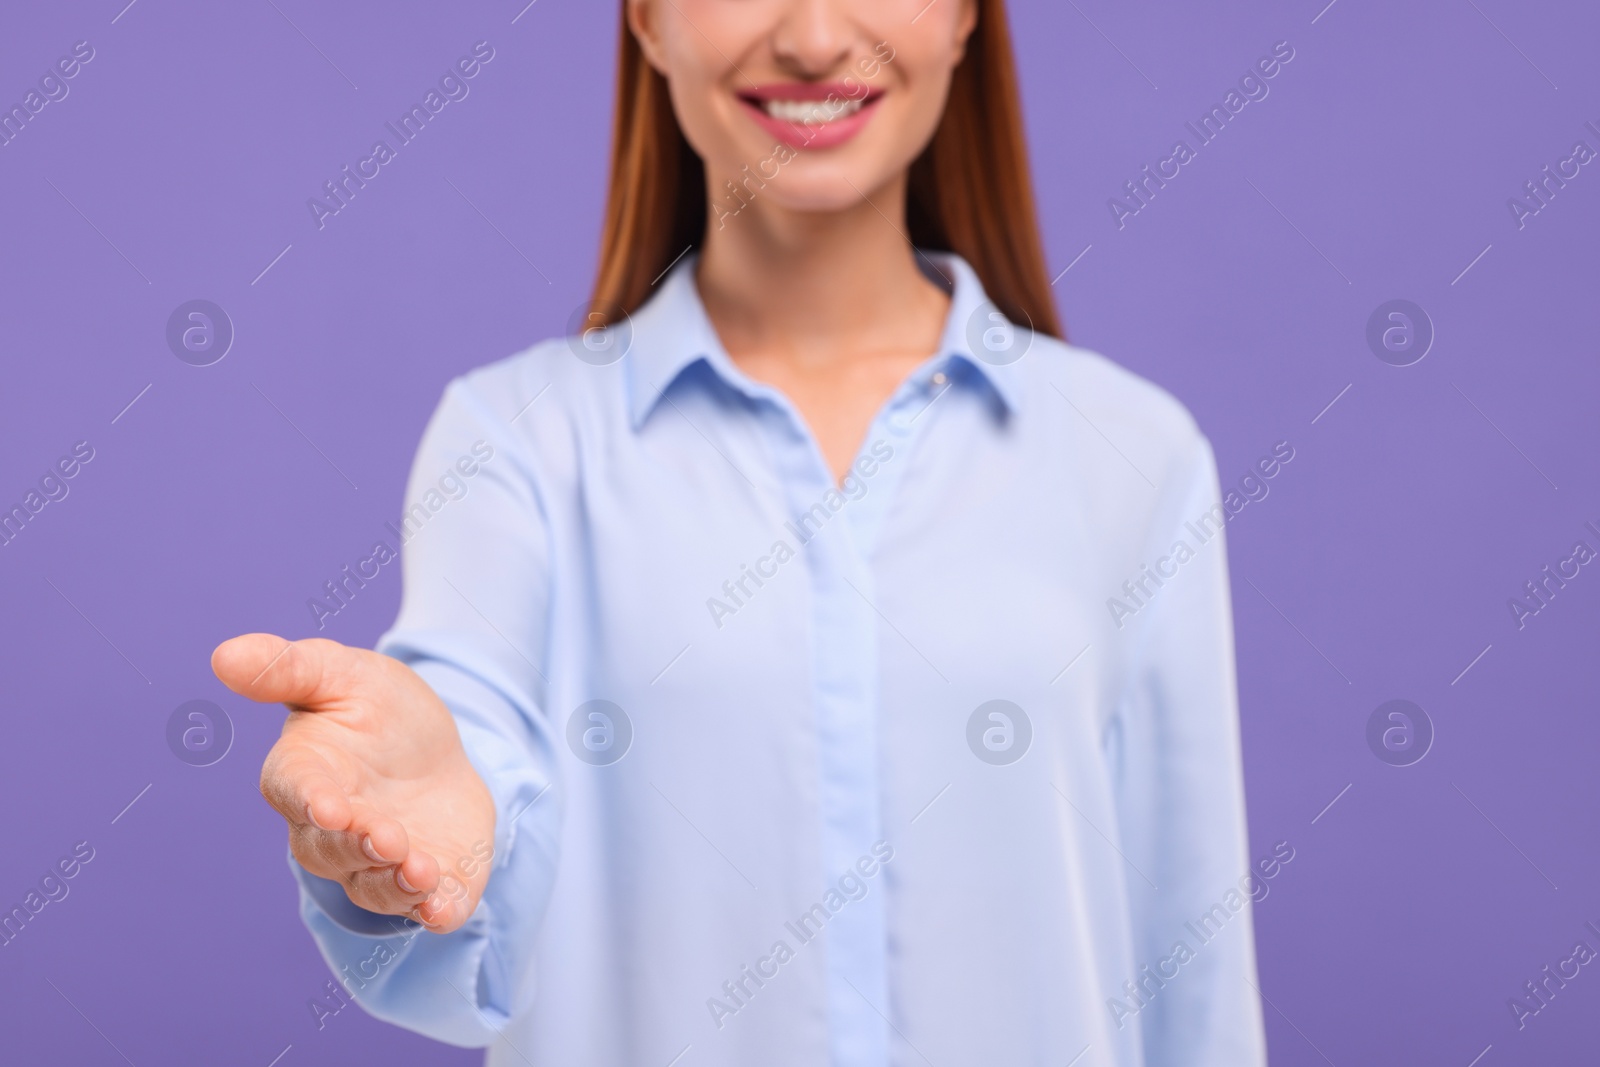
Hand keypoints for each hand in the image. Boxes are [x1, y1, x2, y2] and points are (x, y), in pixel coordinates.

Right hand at [212, 634, 495, 933]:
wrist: (433, 748)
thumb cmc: (373, 709)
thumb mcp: (340, 674)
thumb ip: (288, 667)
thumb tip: (225, 655)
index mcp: (304, 775)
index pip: (297, 792)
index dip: (312, 801)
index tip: (329, 806)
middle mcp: (331, 831)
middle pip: (334, 850)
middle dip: (360, 846)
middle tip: (387, 836)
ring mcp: (378, 863)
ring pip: (375, 887)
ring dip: (395, 885)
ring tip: (421, 871)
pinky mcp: (429, 881)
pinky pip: (427, 907)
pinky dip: (434, 912)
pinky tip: (443, 909)